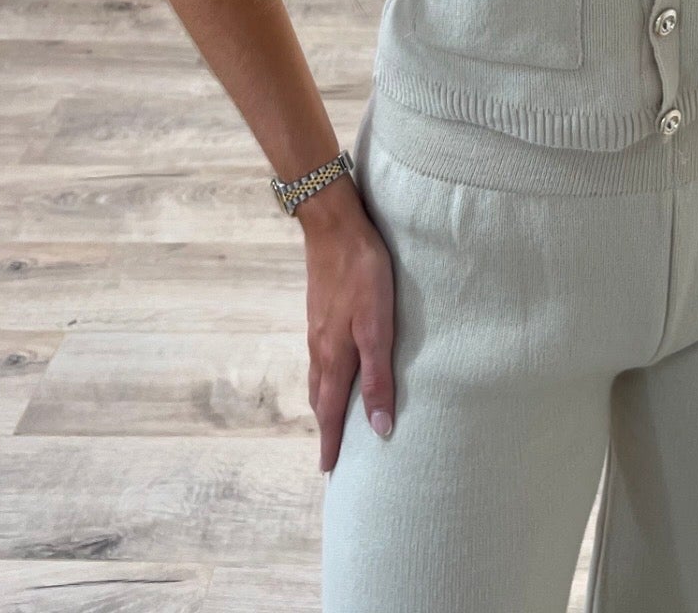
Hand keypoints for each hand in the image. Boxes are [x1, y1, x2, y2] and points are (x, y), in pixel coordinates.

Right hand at [302, 188, 396, 473]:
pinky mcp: (321, 310)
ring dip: (324, 403)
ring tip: (331, 419)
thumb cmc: (362, 273)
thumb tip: (380, 429)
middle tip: (329, 455)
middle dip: (325, 428)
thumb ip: (378, 377)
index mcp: (335, 356)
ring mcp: (318, 328)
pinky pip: (320, 356)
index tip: (328, 471)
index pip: (331, 412)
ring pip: (318, 377)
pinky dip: (325, 376)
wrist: (334, 226)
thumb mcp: (377, 327)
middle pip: (320, 398)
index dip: (331, 442)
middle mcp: (321, 347)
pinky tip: (334, 368)